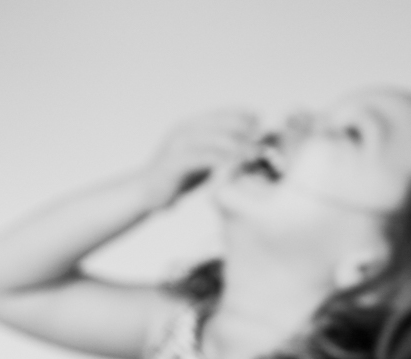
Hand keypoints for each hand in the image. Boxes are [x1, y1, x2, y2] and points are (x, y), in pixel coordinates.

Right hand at [140, 110, 260, 208]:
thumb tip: (243, 151)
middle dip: (244, 129)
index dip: (242, 115)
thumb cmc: (176, 179)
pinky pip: (203, 158)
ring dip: (238, 145)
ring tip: (256, 153)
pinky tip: (237, 164)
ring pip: (214, 139)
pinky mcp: (175, 162)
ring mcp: (179, 145)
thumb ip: (217, 153)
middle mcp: (185, 131)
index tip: (261, 122)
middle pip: (220, 124)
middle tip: (264, 139)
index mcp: (190, 127)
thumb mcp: (201, 162)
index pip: (220, 114)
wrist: (146, 193)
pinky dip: (222, 160)